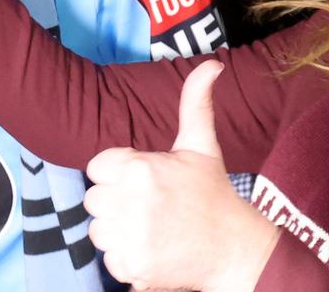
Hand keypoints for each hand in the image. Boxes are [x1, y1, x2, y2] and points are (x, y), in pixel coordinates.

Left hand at [84, 61, 279, 291]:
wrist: (234, 248)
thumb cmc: (213, 194)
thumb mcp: (202, 145)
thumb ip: (195, 103)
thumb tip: (211, 63)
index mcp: (142, 168)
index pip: (98, 167)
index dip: (120, 175)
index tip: (146, 183)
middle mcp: (131, 201)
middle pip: (94, 199)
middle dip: (117, 203)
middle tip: (151, 207)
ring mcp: (131, 236)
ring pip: (98, 230)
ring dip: (119, 231)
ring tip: (152, 228)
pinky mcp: (131, 266)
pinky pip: (108, 259)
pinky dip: (126, 258)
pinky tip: (152, 249)